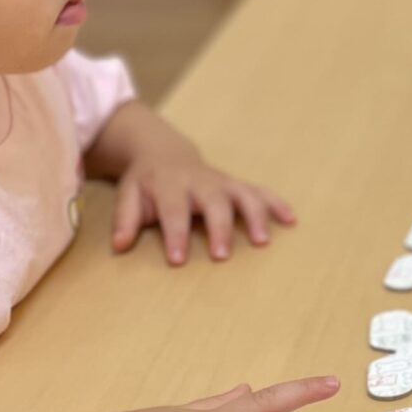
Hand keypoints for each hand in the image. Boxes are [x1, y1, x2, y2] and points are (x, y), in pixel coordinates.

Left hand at [112, 134, 296, 264]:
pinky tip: (291, 220)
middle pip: (213, 202)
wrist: (162, 151)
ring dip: (255, 216)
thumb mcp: (128, 195)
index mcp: (169, 185)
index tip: (179, 259)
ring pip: (242, 194)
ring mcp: (221, 181)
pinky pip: (260, 191)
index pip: (173, 209)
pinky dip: (276, 203)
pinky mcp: (236, 184)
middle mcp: (199, 181)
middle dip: (219, 228)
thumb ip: (125, 220)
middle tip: (222, 255)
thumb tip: (120, 246)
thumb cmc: (146, 183)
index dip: (176, 233)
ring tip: (263, 241)